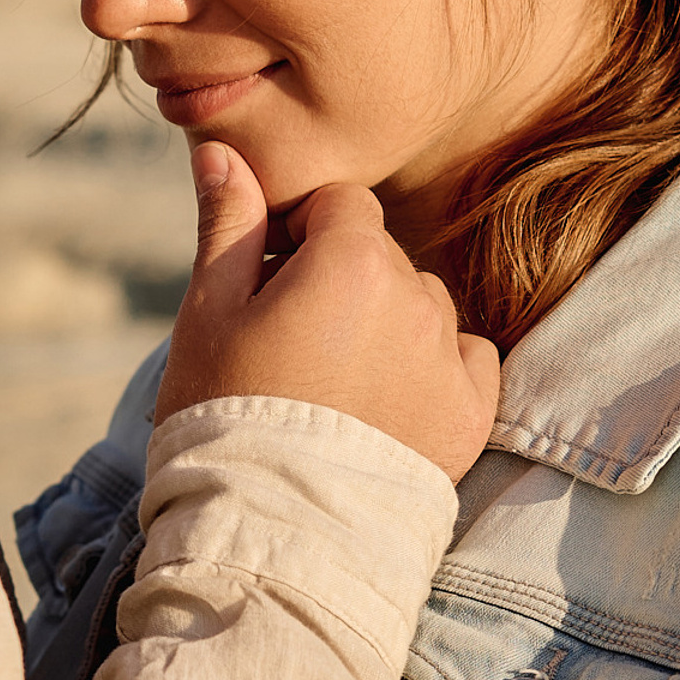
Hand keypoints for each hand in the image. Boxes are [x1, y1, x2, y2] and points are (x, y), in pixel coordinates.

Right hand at [156, 143, 499, 482]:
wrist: (271, 532)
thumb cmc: (224, 414)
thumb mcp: (209, 312)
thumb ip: (228, 223)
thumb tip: (224, 148)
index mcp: (352, 259)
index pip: (341, 205)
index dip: (299, 235)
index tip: (267, 283)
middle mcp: (417, 297)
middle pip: (381, 256)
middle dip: (339, 282)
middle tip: (286, 345)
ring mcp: (449, 358)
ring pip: (421, 306)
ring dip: (386, 324)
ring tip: (330, 384)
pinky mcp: (470, 415)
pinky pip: (464, 359)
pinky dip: (431, 370)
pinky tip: (383, 404)